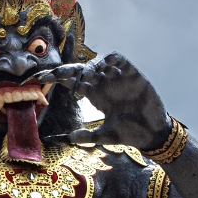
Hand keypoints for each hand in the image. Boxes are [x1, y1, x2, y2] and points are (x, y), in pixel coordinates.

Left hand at [38, 53, 171, 148]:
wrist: (153, 132)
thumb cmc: (130, 133)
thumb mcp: (106, 136)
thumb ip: (89, 137)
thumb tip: (70, 138)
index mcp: (95, 96)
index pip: (73, 82)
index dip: (59, 78)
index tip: (43, 78)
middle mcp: (104, 84)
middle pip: (81, 70)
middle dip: (67, 70)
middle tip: (55, 74)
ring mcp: (118, 78)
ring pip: (98, 62)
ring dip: (90, 66)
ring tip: (88, 78)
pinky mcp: (132, 74)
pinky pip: (118, 59)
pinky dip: (110, 59)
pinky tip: (105, 68)